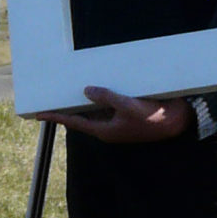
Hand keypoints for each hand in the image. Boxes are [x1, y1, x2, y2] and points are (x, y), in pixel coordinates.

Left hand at [32, 86, 193, 143]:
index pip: (74, 122)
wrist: (177, 122)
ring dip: (83, 102)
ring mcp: (118, 122)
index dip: (56, 116)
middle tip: (51, 98)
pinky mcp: (127, 115)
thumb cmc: (152, 117)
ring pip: (95, 111)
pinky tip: (96, 87)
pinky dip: (99, 97)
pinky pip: (108, 105)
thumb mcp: (127, 105)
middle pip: (82, 117)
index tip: (39, 113)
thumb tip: (86, 90)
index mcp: (104, 130)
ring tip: (68, 90)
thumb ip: (106, 97)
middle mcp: (108, 128)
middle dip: (68, 108)